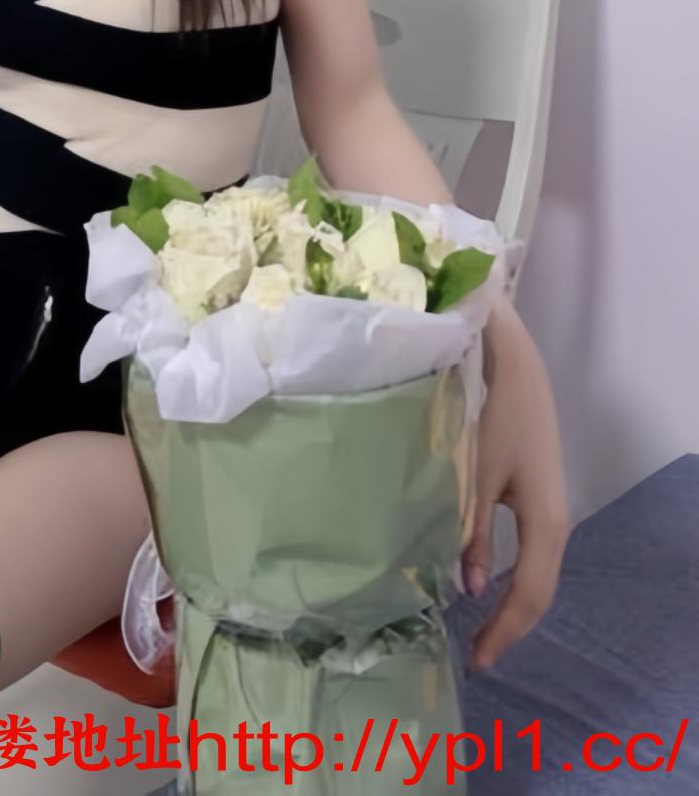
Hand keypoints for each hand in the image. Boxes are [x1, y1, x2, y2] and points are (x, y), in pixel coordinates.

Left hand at [461, 298, 570, 670]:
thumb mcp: (474, 477)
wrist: (510, 362)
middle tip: (477, 653)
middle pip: (538, 589)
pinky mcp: (536, 491)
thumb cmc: (491, 417)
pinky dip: (510, 572)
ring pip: (535, 570)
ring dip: (510, 600)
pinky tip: (485, 577)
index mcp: (545, 523)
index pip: (528, 595)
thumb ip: (470, 533)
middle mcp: (555, 521)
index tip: (477, 659)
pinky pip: (529, 549)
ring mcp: (548, 506)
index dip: (504, 631)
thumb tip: (468, 587)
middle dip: (510, 625)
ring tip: (480, 626)